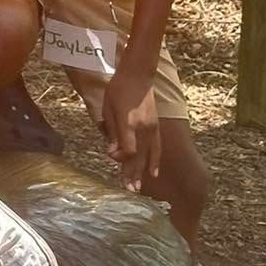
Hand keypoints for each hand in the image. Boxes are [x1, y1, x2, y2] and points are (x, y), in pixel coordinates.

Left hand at [101, 62, 159, 190]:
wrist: (138, 75)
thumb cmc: (118, 90)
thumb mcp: (108, 108)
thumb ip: (111, 131)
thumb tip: (111, 153)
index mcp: (129, 123)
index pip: (127, 149)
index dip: (120, 158)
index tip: (113, 158)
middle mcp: (143, 128)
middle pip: (138, 156)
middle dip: (132, 173)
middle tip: (129, 190)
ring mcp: (152, 128)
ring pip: (147, 155)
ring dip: (141, 172)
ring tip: (138, 188)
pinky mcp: (156, 127)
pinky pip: (156, 148)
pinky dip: (154, 161)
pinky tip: (153, 173)